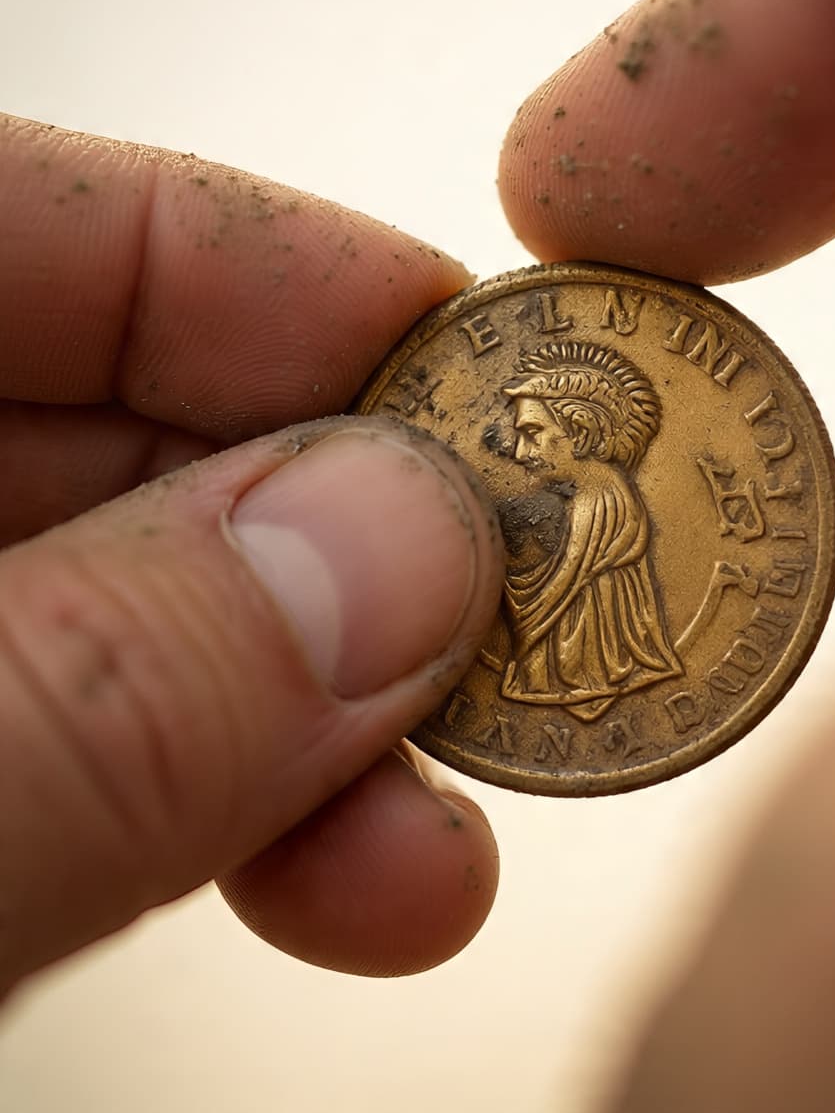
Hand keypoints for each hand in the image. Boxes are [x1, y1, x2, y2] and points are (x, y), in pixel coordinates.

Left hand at [0, 117, 504, 994]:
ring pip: (145, 615)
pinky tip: (364, 883)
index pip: (37, 229)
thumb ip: (92, 696)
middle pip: (125, 428)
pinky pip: (114, 748)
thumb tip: (406, 545)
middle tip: (509, 626)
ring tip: (444, 840)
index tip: (498, 362)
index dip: (282, 275)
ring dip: (321, 721)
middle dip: (346, 541)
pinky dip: (240, 815)